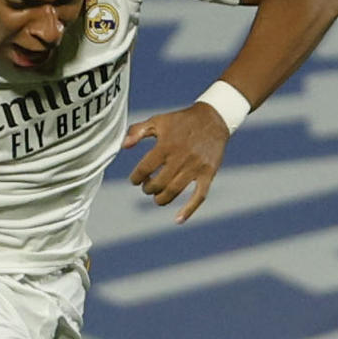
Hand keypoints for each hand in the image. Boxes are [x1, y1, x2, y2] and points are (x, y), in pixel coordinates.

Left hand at [122, 101, 231, 223]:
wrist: (213, 118)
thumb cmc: (181, 120)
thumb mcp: (158, 120)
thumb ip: (138, 131)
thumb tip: (124, 146)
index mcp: (166, 145)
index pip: (145, 168)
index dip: (136, 178)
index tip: (135, 179)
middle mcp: (181, 157)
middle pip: (158, 183)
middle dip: (148, 189)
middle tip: (147, 186)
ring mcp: (196, 167)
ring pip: (174, 191)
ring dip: (161, 199)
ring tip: (157, 197)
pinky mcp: (208, 173)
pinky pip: (199, 195)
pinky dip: (189, 210)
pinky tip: (178, 220)